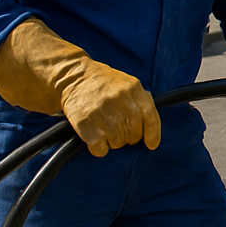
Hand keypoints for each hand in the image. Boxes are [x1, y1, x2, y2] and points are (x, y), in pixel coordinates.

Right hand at [0, 18, 160, 156]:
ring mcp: (105, 116)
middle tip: (116, 126)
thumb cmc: (102, 83)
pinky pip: (101, 150)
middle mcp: (122, 104)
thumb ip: (142, 101)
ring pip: (118, 144)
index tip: (150, 144)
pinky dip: (98, 147)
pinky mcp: (88, 126)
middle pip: (134, 136)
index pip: (151, 120)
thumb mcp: (128, 84)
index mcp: (135, 91)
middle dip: (127, 135)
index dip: (152, 135)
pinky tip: (94, 135)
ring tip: (103, 126)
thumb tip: (151, 127)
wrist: (73, 76)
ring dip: (111, 140)